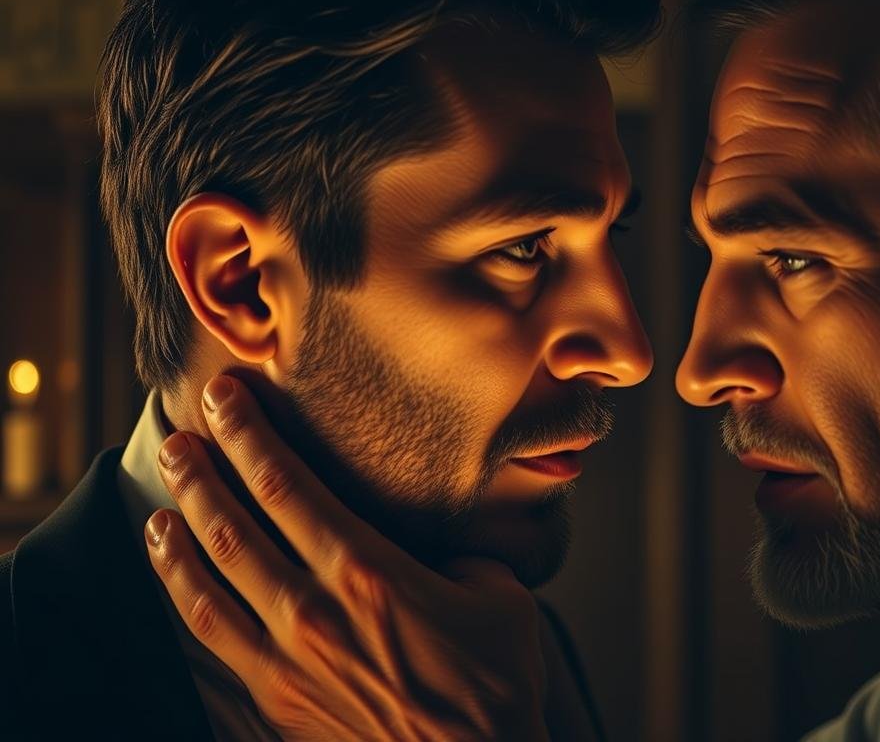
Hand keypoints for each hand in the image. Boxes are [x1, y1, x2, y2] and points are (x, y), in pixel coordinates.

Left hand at [145, 375, 548, 740]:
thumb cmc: (495, 683)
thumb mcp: (498, 597)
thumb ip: (457, 560)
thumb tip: (438, 551)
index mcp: (370, 573)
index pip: (287, 487)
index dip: (249, 436)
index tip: (226, 398)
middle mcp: (316, 612)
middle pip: (233, 526)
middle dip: (200, 473)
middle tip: (180, 436)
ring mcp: (288, 661)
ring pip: (207, 585)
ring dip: (178, 536)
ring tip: (160, 504)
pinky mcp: (277, 701)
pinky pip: (213, 641)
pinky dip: (186, 600)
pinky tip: (178, 578)